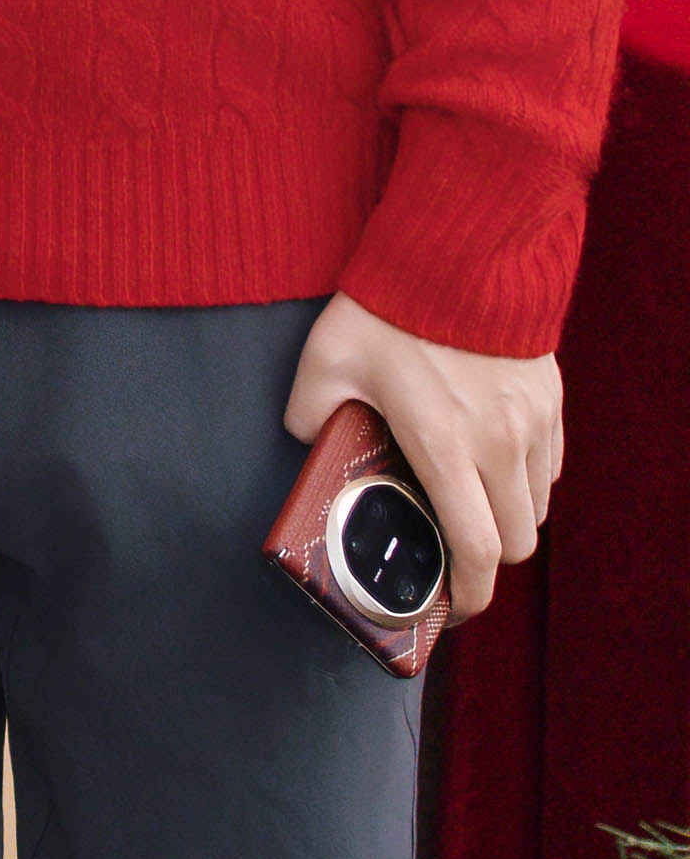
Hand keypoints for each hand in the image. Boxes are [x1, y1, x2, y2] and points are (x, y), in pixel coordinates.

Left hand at [284, 290, 561, 621]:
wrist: (461, 249)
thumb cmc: (391, 305)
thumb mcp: (326, 360)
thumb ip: (308, 412)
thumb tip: (307, 440)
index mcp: (444, 447)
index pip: (477, 551)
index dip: (470, 597)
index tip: (455, 608)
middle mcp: (498, 444)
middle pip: (517, 542)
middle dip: (489, 562)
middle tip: (456, 554)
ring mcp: (532, 422)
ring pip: (538, 506)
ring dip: (510, 520)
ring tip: (471, 506)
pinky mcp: (550, 398)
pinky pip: (550, 464)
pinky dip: (528, 479)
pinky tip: (494, 463)